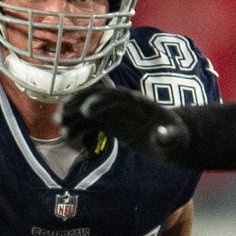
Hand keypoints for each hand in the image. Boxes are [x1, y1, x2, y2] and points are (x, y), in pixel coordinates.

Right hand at [61, 84, 191, 162]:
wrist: (171, 140)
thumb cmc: (177, 137)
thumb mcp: (176, 138)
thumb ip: (169, 136)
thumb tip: (161, 134)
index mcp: (139, 102)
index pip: (118, 96)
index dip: (102, 101)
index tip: (87, 111)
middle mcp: (124, 105)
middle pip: (98, 98)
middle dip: (80, 103)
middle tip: (62, 113)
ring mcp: (115, 113)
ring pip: (89, 110)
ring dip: (73, 116)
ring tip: (58, 126)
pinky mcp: (110, 124)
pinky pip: (89, 124)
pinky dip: (77, 128)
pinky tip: (64, 137)